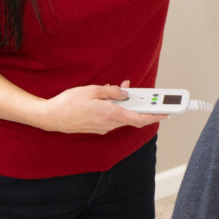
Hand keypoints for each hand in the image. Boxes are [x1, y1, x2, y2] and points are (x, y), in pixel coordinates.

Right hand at [34, 82, 166, 134]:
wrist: (51, 117)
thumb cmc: (68, 103)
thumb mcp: (92, 90)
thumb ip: (111, 91)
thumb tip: (124, 93)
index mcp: (111, 114)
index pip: (139, 118)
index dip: (155, 116)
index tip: (167, 112)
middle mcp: (109, 124)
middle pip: (132, 117)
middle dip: (141, 106)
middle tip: (149, 96)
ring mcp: (103, 127)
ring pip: (122, 117)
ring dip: (127, 106)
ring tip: (124, 91)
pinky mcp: (97, 128)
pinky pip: (112, 118)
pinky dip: (116, 109)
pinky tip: (110, 99)